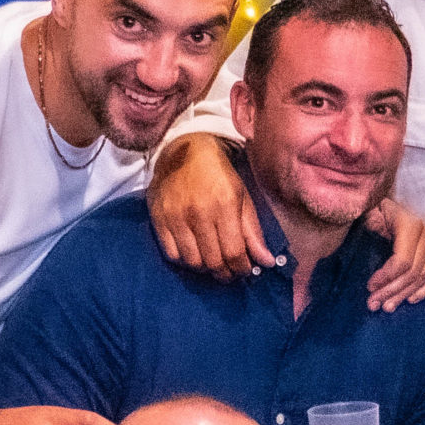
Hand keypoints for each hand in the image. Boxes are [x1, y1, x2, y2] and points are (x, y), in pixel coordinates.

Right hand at [149, 132, 279, 277]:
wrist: (184, 151)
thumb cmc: (219, 175)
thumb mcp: (242, 198)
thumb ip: (253, 232)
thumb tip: (266, 262)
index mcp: (224, 205)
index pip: (234, 252)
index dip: (241, 268)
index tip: (244, 270)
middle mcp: (198, 213)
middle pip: (213, 262)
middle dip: (225, 273)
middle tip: (230, 272)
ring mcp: (176, 217)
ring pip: (192, 262)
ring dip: (205, 269)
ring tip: (213, 263)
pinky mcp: (158, 219)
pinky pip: (171, 254)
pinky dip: (184, 260)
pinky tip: (194, 253)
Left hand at [364, 196, 424, 310]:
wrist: (389, 203)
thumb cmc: (374, 209)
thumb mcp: (368, 213)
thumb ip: (367, 228)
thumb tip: (357, 244)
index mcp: (410, 224)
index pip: (403, 261)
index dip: (386, 277)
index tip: (369, 287)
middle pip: (412, 273)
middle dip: (392, 291)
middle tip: (373, 304)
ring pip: (421, 278)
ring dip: (403, 295)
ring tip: (386, 306)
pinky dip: (421, 291)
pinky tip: (408, 300)